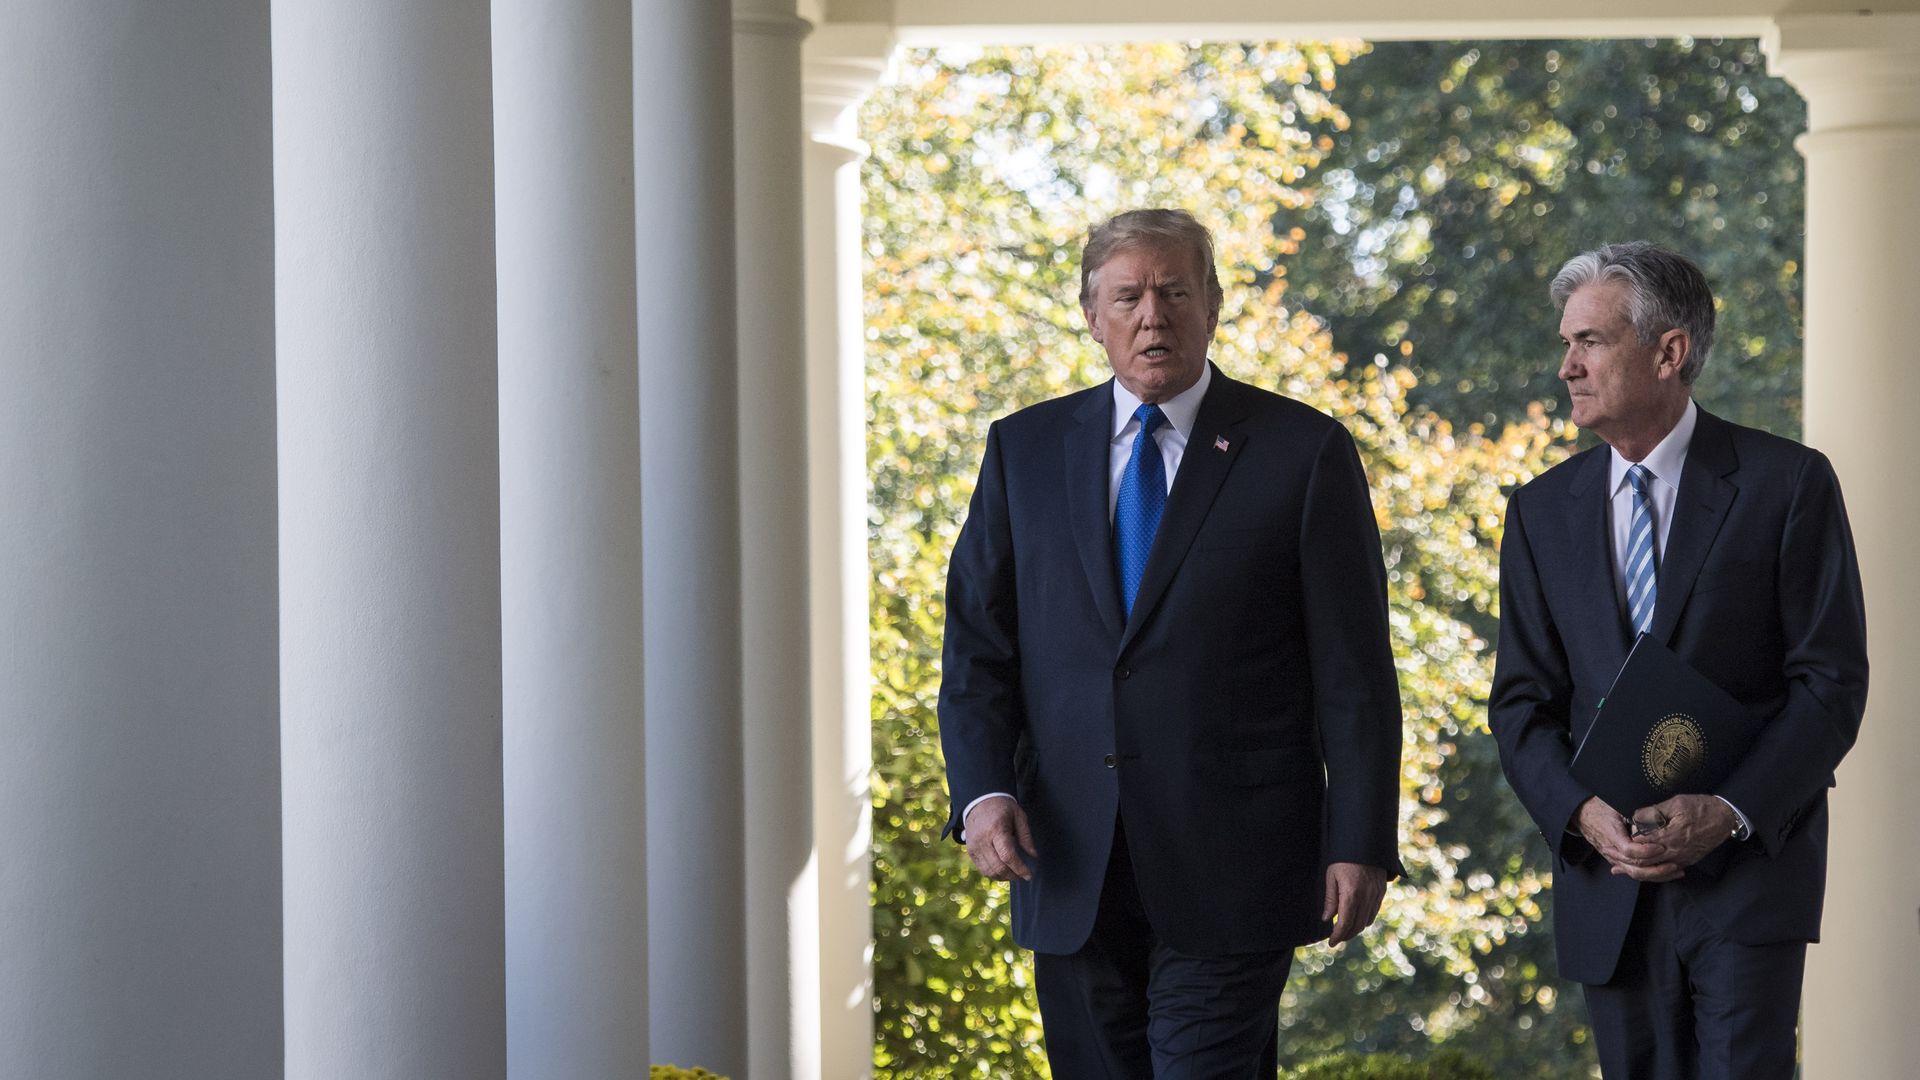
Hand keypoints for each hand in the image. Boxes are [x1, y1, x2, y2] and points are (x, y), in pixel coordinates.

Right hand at [963, 797, 1036, 881]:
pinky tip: (1004, 872)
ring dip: (1004, 877)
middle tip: (1024, 876)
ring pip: (989, 871)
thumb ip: (1026, 836)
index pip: (1008, 856)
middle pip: (998, 867)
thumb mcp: (1019, 816)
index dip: (1019, 868)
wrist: (979, 801)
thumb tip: (1033, 856)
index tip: (1029, 875)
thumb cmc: (1002, 807)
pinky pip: (982, 869)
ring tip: (1015, 875)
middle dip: (1013, 875)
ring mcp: (974, 846)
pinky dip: (994, 874)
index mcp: (996, 829)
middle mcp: (982, 840)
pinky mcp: (970, 851)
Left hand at [1322, 862, 1387, 945]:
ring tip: (1344, 930)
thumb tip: (1327, 919)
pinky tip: (1356, 918)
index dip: (1338, 936)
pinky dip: (1364, 920)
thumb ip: (1331, 899)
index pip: (1345, 923)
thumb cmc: (1344, 859)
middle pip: (1356, 926)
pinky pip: (1374, 912)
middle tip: (1336, 938)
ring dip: (1355, 929)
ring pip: (1366, 922)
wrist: (1366, 844)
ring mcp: (1376, 895)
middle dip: (1346, 935)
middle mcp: (1366, 898)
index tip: (1331, 943)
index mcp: (1352, 894)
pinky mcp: (1381, 892)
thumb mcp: (1332, 877)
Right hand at [1574, 796, 1680, 881]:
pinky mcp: (1616, 860)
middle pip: (1634, 868)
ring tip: (1675, 870)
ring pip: (1635, 873)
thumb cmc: (1600, 807)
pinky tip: (1665, 873)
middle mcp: (1611, 850)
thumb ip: (1635, 813)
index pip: (1629, 851)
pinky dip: (1650, 874)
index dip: (1646, 851)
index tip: (1661, 847)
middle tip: (1675, 864)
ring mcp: (1613, 857)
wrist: (1582, 814)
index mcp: (1611, 834)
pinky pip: (1633, 871)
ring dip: (1656, 874)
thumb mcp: (1616, 804)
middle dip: (1656, 869)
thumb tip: (1655, 816)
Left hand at [1620, 794, 1736, 878]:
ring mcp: (1681, 859)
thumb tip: (1635, 817)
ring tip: (1616, 867)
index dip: (1624, 844)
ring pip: (1653, 871)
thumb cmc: (1701, 808)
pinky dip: (1650, 873)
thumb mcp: (1676, 803)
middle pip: (1643, 863)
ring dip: (1633, 870)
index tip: (1611, 839)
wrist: (1726, 818)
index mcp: (1669, 837)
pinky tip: (1640, 871)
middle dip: (1622, 860)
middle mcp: (1674, 852)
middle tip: (1606, 852)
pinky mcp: (1686, 861)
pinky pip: (1665, 871)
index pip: (1640, 846)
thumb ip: (1654, 812)